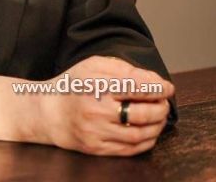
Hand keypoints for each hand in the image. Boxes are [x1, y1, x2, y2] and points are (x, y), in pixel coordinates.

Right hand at [37, 55, 173, 155]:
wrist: (48, 113)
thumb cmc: (73, 85)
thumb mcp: (92, 65)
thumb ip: (122, 68)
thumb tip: (152, 79)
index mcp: (96, 85)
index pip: (136, 87)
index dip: (157, 88)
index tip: (168, 87)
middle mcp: (96, 110)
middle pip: (141, 113)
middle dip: (160, 108)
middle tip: (165, 102)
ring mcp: (97, 132)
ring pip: (139, 134)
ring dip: (157, 126)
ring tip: (160, 116)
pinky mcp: (97, 149)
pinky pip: (130, 150)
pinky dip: (146, 141)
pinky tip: (150, 132)